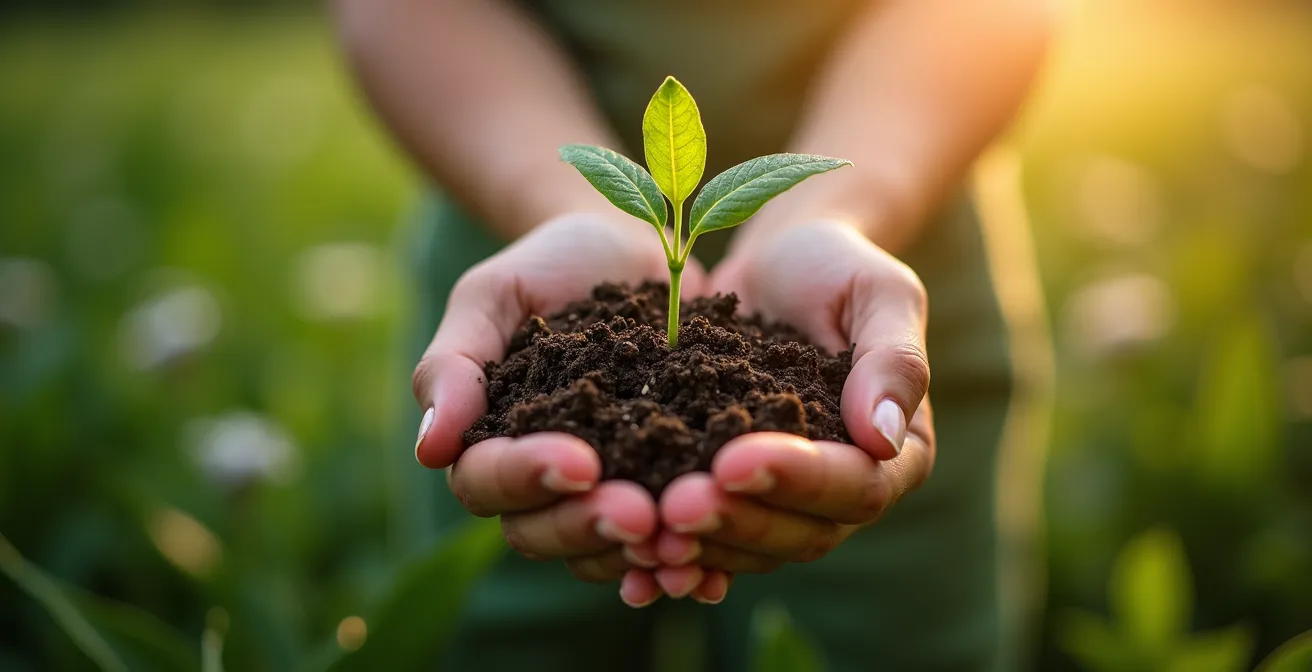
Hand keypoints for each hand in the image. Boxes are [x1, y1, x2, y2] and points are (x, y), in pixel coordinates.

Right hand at [412, 213, 706, 593]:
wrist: (635, 250)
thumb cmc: (551, 265)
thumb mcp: (494, 294)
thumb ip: (454, 363)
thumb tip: (429, 450)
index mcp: (487, 440)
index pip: (485, 480)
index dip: (527, 478)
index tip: (578, 462)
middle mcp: (537, 481)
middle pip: (540, 532)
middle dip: (586, 525)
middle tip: (638, 513)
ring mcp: (600, 492)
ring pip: (598, 550)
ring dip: (634, 552)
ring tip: (678, 539)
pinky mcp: (659, 489)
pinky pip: (660, 542)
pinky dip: (682, 561)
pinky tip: (709, 566)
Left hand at [645, 219, 935, 598]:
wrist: (776, 266)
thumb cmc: (836, 267)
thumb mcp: (877, 292)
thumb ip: (894, 359)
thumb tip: (883, 437)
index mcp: (899, 451)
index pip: (859, 485)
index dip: (798, 480)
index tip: (735, 460)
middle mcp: (849, 490)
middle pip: (804, 533)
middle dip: (739, 521)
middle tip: (677, 504)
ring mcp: (790, 501)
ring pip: (755, 548)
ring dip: (704, 546)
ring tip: (649, 529)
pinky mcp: (737, 496)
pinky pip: (714, 542)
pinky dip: (680, 557)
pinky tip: (635, 561)